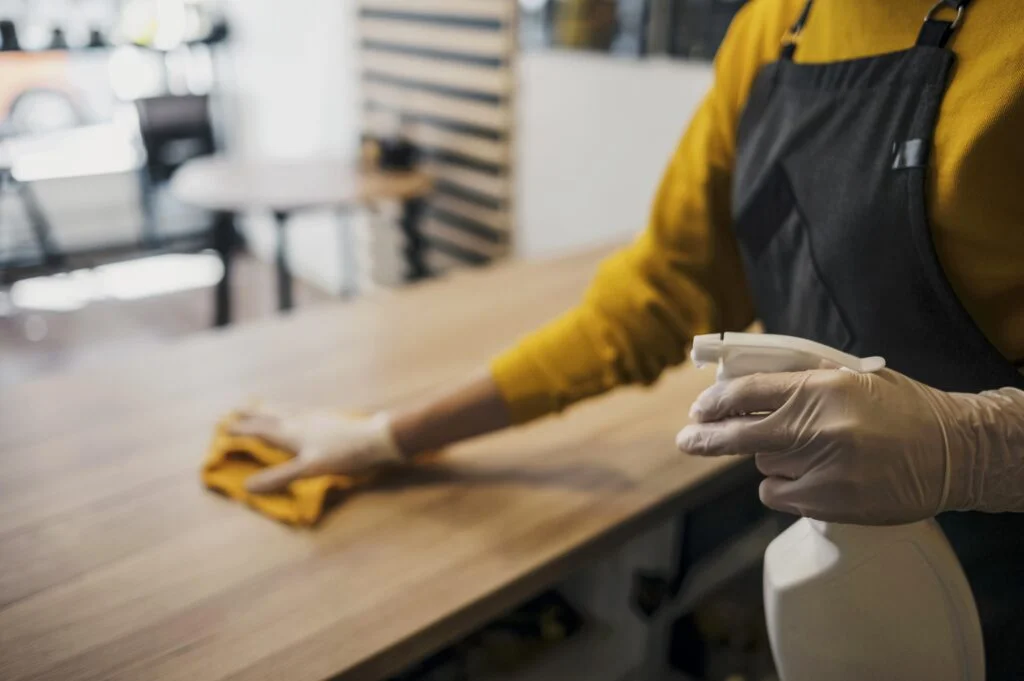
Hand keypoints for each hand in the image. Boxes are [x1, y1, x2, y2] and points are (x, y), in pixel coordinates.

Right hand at [228, 406, 405, 493]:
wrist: (377, 438)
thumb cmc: (343, 454)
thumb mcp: (308, 468)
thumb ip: (278, 477)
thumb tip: (246, 487)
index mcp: (292, 433)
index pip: (260, 430)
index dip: (242, 430)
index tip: (224, 427)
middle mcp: (301, 421)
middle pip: (271, 415)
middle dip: (253, 414)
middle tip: (236, 407)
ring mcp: (316, 418)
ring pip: (286, 411)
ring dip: (270, 409)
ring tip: (262, 405)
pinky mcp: (330, 419)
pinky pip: (302, 412)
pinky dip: (291, 412)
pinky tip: (301, 415)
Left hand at [676, 368, 1023, 524]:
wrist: (952, 452)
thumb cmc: (900, 409)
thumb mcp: (850, 378)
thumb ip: (799, 382)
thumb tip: (741, 387)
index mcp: (822, 388)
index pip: (749, 392)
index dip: (716, 402)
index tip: (699, 410)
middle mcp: (818, 428)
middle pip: (740, 434)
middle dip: (706, 438)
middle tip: (685, 439)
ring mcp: (823, 468)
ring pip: (764, 465)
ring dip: (772, 459)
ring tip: (811, 453)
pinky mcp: (829, 502)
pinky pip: (778, 494)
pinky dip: (785, 487)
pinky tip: (814, 478)